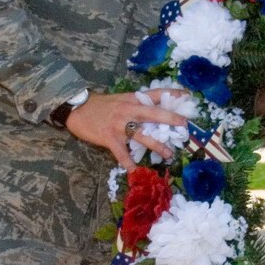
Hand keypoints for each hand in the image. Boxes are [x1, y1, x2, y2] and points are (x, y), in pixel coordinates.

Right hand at [65, 91, 179, 169]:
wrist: (77, 108)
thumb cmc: (100, 105)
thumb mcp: (121, 99)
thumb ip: (136, 104)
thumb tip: (156, 110)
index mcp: (132, 99)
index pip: (155, 94)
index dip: (172, 94)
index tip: (188, 96)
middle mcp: (128, 110)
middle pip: (154, 113)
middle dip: (170, 119)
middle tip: (184, 125)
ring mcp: (119, 125)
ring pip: (142, 135)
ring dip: (157, 145)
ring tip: (169, 154)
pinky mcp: (109, 138)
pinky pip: (121, 153)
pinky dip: (128, 163)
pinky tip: (135, 171)